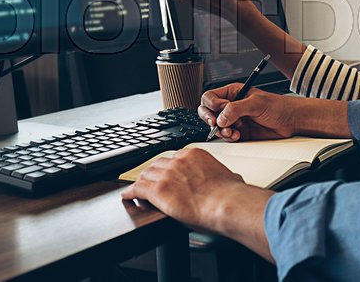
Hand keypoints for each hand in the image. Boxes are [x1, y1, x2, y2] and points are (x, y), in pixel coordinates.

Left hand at [121, 148, 248, 231]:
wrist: (226, 203)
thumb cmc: (230, 194)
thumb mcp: (230, 176)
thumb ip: (224, 175)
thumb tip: (232, 179)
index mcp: (194, 155)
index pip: (174, 158)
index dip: (168, 168)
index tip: (167, 174)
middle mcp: (178, 161)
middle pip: (158, 164)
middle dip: (153, 173)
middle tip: (151, 181)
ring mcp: (166, 174)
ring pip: (146, 175)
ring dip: (142, 182)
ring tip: (138, 188)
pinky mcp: (158, 190)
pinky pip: (138, 189)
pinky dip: (131, 192)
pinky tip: (127, 196)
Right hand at [198, 83, 300, 141]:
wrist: (290, 121)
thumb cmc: (277, 106)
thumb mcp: (256, 103)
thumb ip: (236, 109)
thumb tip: (221, 118)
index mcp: (232, 93)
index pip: (210, 97)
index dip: (212, 105)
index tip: (221, 111)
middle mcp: (231, 105)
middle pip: (208, 111)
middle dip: (210, 119)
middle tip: (216, 124)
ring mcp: (234, 119)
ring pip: (216, 126)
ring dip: (221, 130)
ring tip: (232, 131)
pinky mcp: (239, 131)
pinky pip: (226, 136)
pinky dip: (229, 137)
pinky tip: (237, 135)